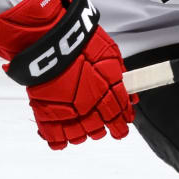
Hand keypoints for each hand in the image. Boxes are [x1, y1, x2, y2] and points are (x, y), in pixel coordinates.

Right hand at [0, 0, 136, 150]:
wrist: (51, 38)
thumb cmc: (82, 42)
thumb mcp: (111, 56)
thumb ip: (122, 79)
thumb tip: (132, 96)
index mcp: (109, 94)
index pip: (120, 118)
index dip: (122, 125)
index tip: (121, 126)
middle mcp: (91, 107)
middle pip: (99, 131)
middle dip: (100, 128)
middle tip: (97, 120)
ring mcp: (68, 112)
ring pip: (80, 137)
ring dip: (81, 133)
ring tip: (78, 124)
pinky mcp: (46, 113)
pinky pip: (55, 139)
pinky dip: (59, 140)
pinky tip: (61, 137)